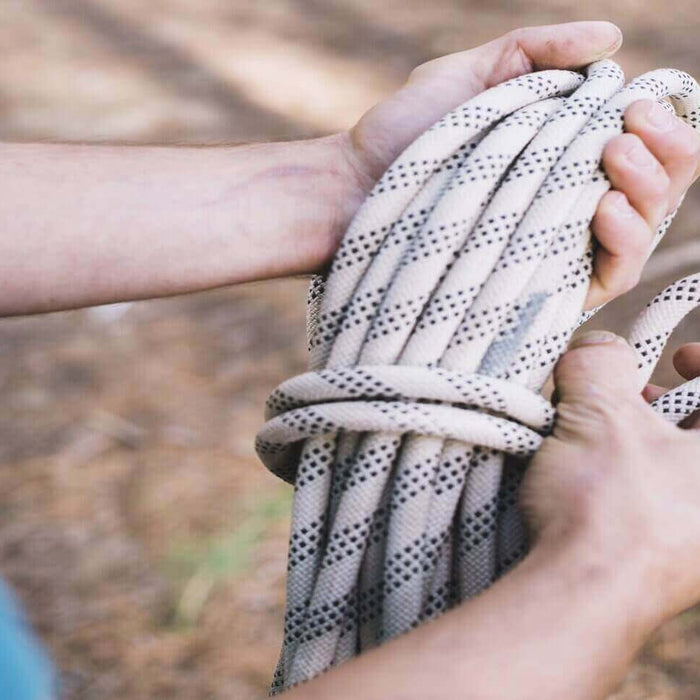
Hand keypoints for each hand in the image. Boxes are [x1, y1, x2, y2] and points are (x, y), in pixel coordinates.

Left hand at [340, 22, 699, 308]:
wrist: (355, 189)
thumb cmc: (407, 135)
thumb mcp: (470, 75)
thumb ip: (537, 51)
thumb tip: (612, 39)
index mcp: (564, 157)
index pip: (644, 147)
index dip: (663, 125)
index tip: (638, 103)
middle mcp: (571, 205)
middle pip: (657, 189)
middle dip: (666, 155)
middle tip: (629, 129)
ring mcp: (559, 249)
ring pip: (644, 230)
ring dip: (649, 190)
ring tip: (615, 155)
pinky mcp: (542, 289)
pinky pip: (609, 276)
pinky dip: (624, 240)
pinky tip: (604, 207)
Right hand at [521, 333, 699, 624]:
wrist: (582, 595)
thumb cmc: (611, 506)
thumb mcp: (600, 413)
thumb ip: (600, 363)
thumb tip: (597, 346)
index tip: (677, 359)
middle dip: (675, 406)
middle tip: (634, 400)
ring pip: (687, 473)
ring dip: (652, 443)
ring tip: (605, 437)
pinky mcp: (680, 564)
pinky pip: (669, 506)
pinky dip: (641, 481)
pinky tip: (599, 478)